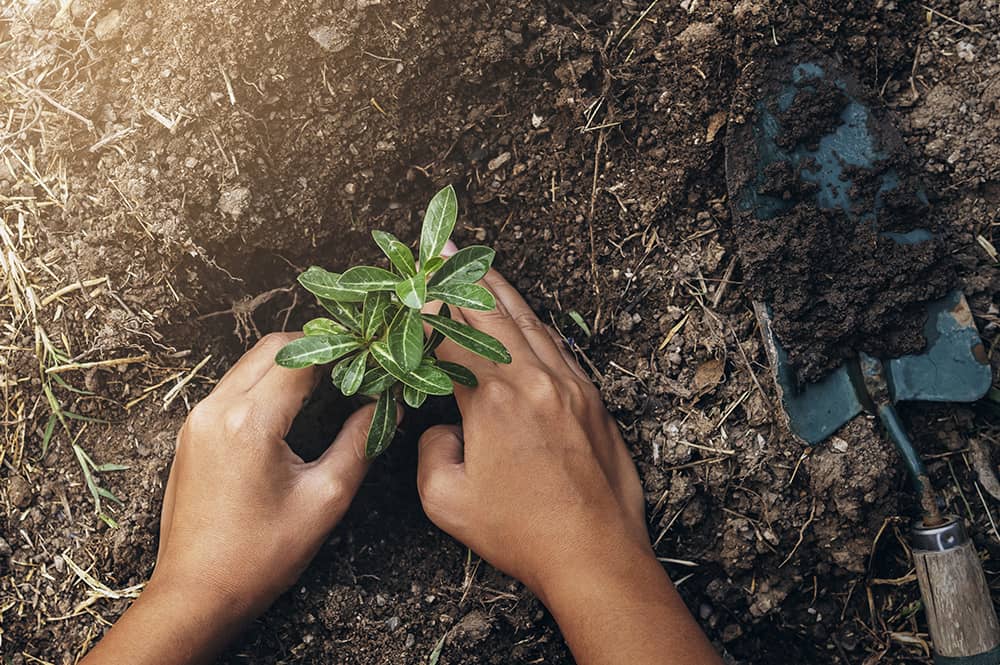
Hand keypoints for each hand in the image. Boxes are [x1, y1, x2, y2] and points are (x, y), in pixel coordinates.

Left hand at [84, 333, 378, 663]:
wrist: (195, 594)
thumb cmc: (260, 556)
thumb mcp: (324, 499)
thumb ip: (360, 444)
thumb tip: (386, 408)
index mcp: (250, 421)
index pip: (301, 356)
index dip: (341, 352)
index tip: (370, 361)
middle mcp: (216, 408)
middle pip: (272, 348)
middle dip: (316, 350)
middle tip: (353, 369)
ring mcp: (197, 419)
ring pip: (250, 364)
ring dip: (289, 366)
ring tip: (329, 387)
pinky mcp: (191, 433)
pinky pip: (233, 388)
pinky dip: (265, 384)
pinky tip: (293, 409)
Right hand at [417, 265, 721, 663]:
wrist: (595, 553)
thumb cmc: (521, 532)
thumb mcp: (447, 501)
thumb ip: (431, 450)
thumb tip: (443, 427)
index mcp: (493, 399)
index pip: (450, 338)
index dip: (425, 311)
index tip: (408, 288)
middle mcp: (534, 379)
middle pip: (491, 312)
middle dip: (461, 275)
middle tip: (442, 245)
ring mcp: (569, 384)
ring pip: (529, 321)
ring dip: (500, 290)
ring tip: (480, 263)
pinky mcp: (592, 399)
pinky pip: (557, 345)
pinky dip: (533, 323)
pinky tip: (524, 316)